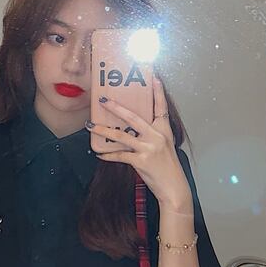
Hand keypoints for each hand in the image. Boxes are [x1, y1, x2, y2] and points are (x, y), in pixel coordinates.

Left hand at [89, 75, 192, 212]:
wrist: (174, 189)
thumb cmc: (168, 169)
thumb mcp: (164, 148)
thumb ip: (151, 137)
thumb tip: (132, 132)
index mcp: (164, 131)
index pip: (161, 108)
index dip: (158, 92)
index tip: (154, 77)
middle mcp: (156, 137)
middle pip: (133, 117)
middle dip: (116, 108)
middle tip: (104, 100)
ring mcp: (148, 148)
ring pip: (121, 136)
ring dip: (104, 130)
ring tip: (91, 126)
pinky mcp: (141, 161)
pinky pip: (120, 155)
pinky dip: (108, 155)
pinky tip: (99, 153)